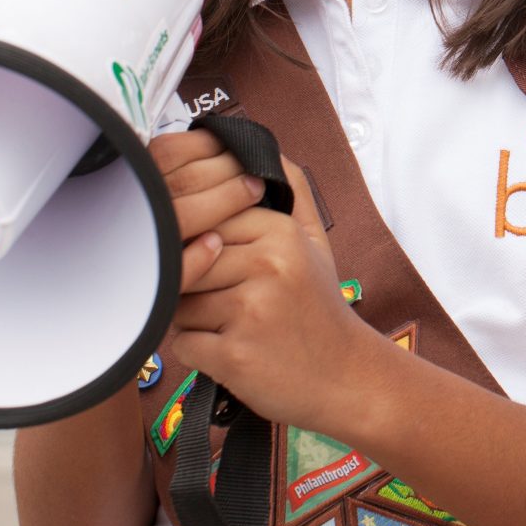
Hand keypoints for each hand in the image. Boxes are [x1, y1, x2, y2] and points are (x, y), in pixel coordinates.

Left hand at [159, 144, 374, 432]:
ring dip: (193, 321)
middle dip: (193, 286)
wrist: (348, 378)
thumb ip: (292, 191)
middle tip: (227, 303)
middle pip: (187, 263)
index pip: (205, 223)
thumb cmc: (319, 309)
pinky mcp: (235, 355)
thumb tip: (264, 148)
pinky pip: (183, 345)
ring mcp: (251, 311)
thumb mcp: (316, 242)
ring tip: (232, 328)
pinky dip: (198, 353)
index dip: (203, 249)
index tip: (224, 268)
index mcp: (280, 232)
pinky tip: (231, 353)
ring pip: (178, 304)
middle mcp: (267, 266)